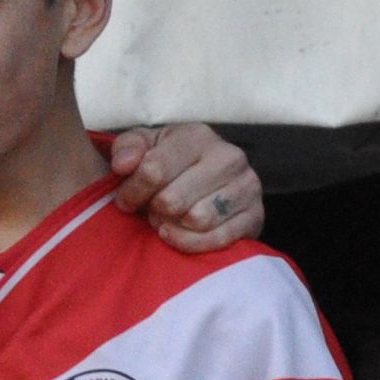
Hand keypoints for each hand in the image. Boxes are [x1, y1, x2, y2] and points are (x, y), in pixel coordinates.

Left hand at [108, 124, 265, 251]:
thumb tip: (123, 164)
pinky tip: (179, 235)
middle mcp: (228, 157)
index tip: (127, 199)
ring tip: (169, 219)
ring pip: (197, 220)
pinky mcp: (256, 215)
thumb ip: (127, 148)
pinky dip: (191, 243)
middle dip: (154, 211)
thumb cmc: (167, 164)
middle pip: (173, 200)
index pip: (154, 170)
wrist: (207, 183)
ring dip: (173, 227)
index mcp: (197, 136)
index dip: (132, 192)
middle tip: (152, 211)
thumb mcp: (143, 147)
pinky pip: (218, 239)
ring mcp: (247, 186)